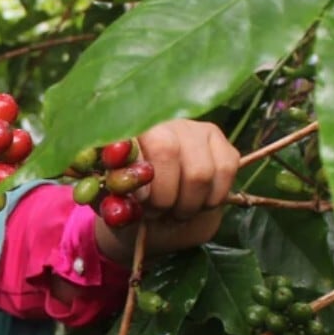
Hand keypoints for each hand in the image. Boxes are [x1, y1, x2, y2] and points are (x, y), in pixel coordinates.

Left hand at [95, 120, 239, 264]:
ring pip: (200, 171)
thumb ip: (109, 199)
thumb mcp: (110, 202)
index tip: (138, 200)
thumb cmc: (129, 202)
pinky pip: (225, 171)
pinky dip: (212, 199)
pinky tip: (198, 203)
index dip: (135, 174)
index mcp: (125, 132)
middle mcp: (160, 121)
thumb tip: (120, 199)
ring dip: (188, 204)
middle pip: (166, 151)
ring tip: (176, 212)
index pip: (128, 141)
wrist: (159, 208)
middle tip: (157, 213)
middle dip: (162, 196)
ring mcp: (193, 128)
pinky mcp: (220, 141)